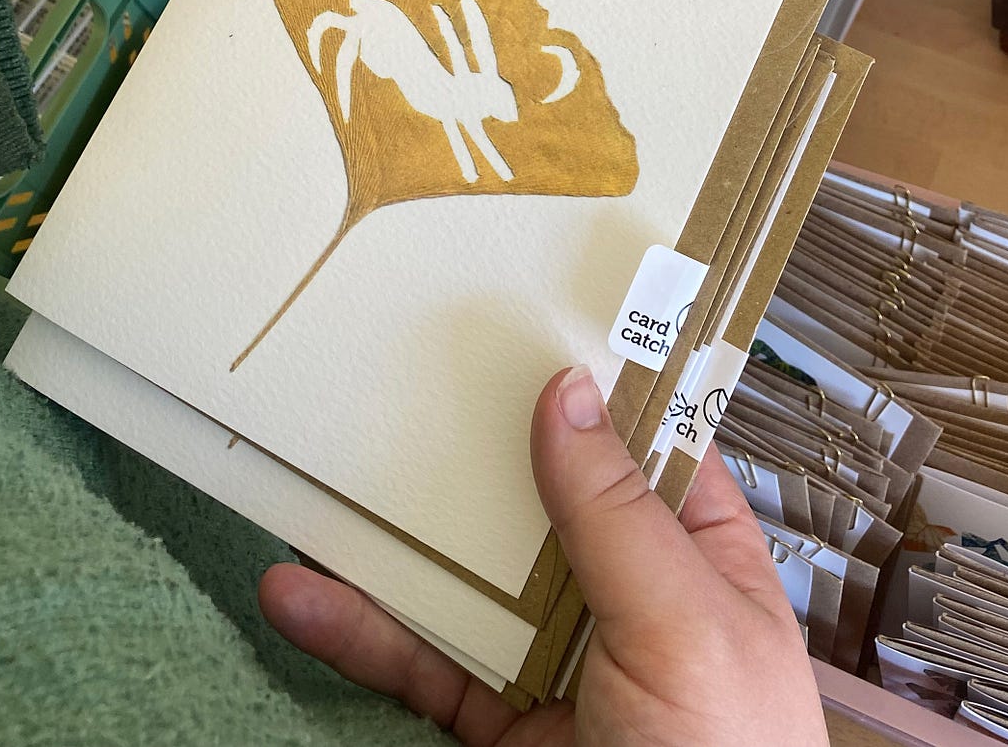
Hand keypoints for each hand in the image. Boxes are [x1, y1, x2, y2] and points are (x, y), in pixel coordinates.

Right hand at [259, 366, 827, 746]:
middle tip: (397, 364)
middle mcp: (628, 598)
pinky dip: (362, 632)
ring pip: (467, 576)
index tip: (529, 303)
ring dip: (395, 534)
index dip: (596, 373)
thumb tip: (572, 397)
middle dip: (470, 443)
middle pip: (539, 495)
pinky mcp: (501, 727)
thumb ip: (621, 517)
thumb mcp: (687, 627)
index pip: (646, 439)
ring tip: (321, 472)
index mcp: (701, 557)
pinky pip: (423, 665)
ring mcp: (560, 662)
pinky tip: (306, 596)